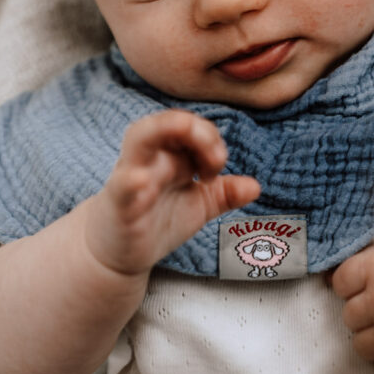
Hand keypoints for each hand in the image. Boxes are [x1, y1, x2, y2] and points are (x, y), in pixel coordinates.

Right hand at [85, 110, 259, 277]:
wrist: (118, 252)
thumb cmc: (157, 219)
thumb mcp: (199, 205)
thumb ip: (225, 193)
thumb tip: (255, 187)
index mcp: (171, 152)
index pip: (194, 126)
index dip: (212, 140)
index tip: (215, 170)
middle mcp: (151, 156)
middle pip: (170, 120)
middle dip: (198, 130)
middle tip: (216, 162)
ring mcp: (132, 175)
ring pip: (140, 137)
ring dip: (165, 130)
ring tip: (188, 143)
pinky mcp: (119, 202)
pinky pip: (123, 184)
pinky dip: (132, 180)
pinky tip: (142, 181)